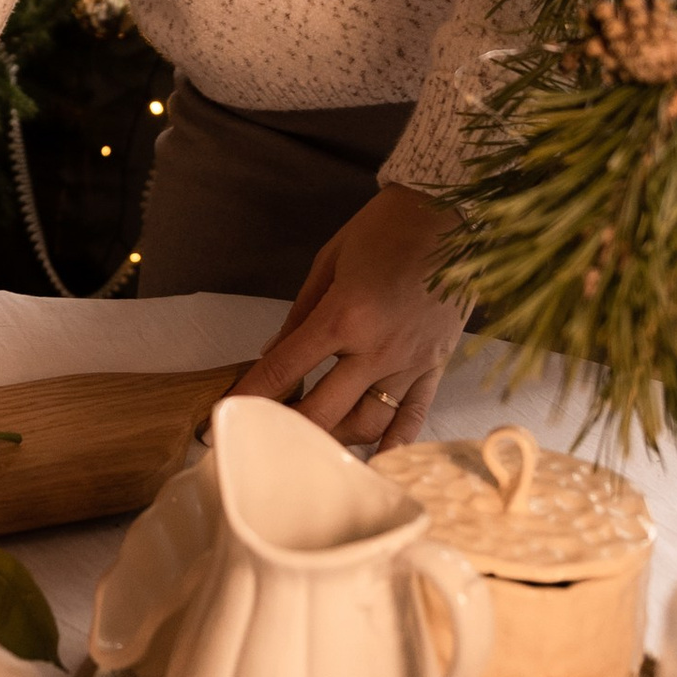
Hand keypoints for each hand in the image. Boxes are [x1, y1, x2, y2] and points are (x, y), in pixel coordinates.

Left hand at [232, 186, 463, 450]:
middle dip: (286, 430)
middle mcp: (376, 348)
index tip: (224, 418)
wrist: (451, 214)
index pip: (285, 369)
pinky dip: (391, 445)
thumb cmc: (385, 229)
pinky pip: (413, 419)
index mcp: (343, 315)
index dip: (250, 396)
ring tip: (310, 442)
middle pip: (322, 411)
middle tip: (263, 440)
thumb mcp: (329, 260)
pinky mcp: (436, 368)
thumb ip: (299, 314)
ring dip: (334, 438)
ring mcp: (410, 363)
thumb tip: (270, 355)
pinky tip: (371, 462)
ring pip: (366, 424)